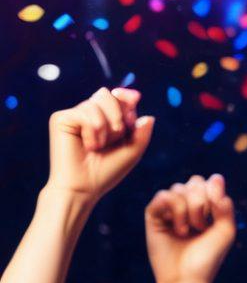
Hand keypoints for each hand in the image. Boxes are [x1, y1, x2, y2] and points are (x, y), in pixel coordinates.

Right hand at [48, 88, 153, 202]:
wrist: (84, 188)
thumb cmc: (106, 172)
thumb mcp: (131, 151)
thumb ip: (141, 133)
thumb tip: (149, 117)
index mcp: (103, 120)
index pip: (115, 97)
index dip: (126, 96)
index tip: (136, 98)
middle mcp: (86, 115)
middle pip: (107, 95)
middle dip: (118, 115)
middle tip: (117, 136)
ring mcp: (73, 116)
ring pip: (96, 102)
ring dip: (106, 126)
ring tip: (99, 147)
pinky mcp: (60, 119)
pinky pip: (84, 112)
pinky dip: (93, 129)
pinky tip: (88, 145)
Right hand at [146, 174, 235, 282]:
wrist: (187, 278)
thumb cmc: (207, 258)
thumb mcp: (225, 231)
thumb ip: (225, 205)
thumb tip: (217, 177)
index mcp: (204, 208)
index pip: (207, 182)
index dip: (213, 193)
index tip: (215, 214)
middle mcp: (186, 206)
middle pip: (194, 181)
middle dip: (201, 202)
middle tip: (201, 227)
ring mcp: (169, 210)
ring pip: (178, 188)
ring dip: (189, 210)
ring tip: (188, 232)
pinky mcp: (153, 215)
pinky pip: (163, 195)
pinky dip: (175, 210)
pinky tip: (178, 229)